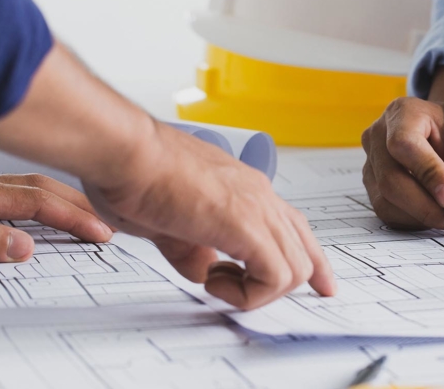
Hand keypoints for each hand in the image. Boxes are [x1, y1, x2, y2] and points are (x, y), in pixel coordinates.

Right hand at [0, 43, 334, 309]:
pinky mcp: (244, 223)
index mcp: (246, 190)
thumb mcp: (168, 222)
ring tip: (215, 281)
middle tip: (237, 293)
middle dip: (279, 286)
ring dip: (257, 291)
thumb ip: (191, 248)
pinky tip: (213, 281)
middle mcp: (259, 195)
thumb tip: (202, 268)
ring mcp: (256, 206)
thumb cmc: (134, 173)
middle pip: (304, 252)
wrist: (123, 150)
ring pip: (297, 268)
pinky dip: (249, 292)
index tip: (320, 286)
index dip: (312, 262)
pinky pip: (275, 275)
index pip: (296, 228)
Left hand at [0, 172, 111, 260]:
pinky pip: (12, 194)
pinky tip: (40, 212)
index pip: (37, 201)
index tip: (99, 232)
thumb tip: (24, 247)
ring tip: (84, 215)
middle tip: (106, 222)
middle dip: (78, 203)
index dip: (72, 217)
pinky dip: (38, 201)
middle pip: (41, 186)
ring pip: (28, 187)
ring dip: (61, 199)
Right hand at [361, 98, 443, 231]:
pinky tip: (433, 212)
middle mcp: (379, 134)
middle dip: (425, 205)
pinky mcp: (371, 184)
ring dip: (420, 215)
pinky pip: (386, 211)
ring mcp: (371, 160)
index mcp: (405, 112)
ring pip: (386, 200)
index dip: (427, 173)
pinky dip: (412, 219)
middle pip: (390, 178)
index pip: (404, 143)